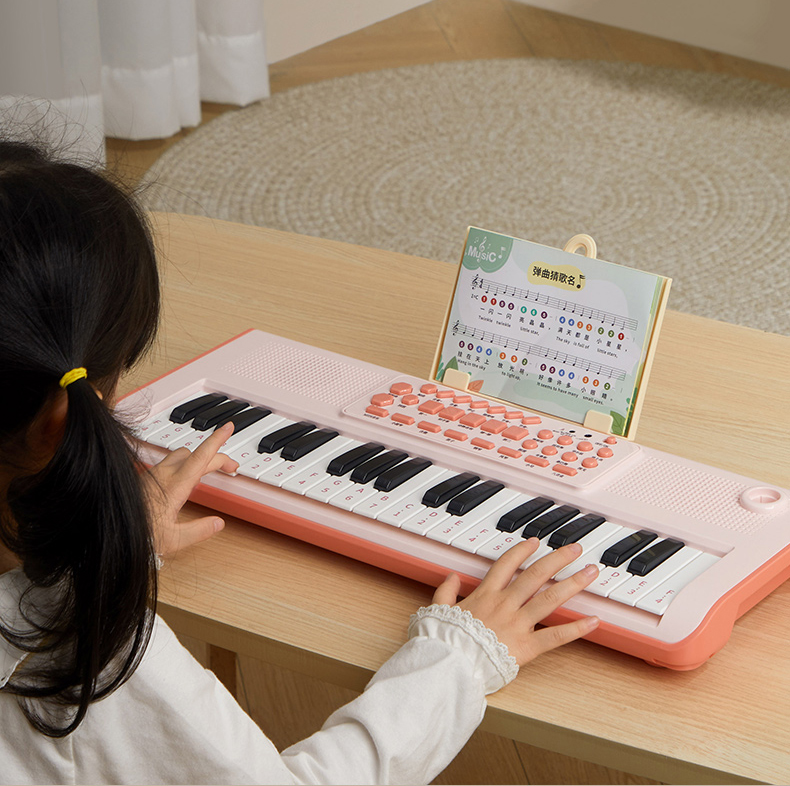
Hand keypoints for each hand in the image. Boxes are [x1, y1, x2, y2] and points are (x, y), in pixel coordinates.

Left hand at [145, 421, 238, 558]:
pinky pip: (169, 463)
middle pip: (195, 454)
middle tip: (230, 467)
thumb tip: (217, 523)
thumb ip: (198, 530)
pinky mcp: (145, 479)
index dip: (217, 440)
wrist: (107, 531)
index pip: (201, 456)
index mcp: (175, 485)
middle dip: (216, 456)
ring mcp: (153, 475)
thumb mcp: (173, 540)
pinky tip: (184, 479)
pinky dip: (184, 465)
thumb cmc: (136, 535)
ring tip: (208, 470)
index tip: (227, 428)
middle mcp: (163, 475)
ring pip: (181, 455)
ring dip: (198, 458)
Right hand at [432, 538, 598, 666]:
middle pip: (536, 575)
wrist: (451, 664)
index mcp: (485, 595)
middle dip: (558, 559)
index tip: (535, 542)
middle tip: (575, 550)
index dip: (522, 551)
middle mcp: (505, 604)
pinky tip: (593, 621)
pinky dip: (576, 629)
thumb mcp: (438, 610)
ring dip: (573, 584)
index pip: (507, 565)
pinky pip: (556, 636)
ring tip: (590, 573)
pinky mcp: (527, 647)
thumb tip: (451, 577)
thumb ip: (446, 591)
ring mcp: (518, 624)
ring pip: (550, 599)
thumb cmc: (445, 640)